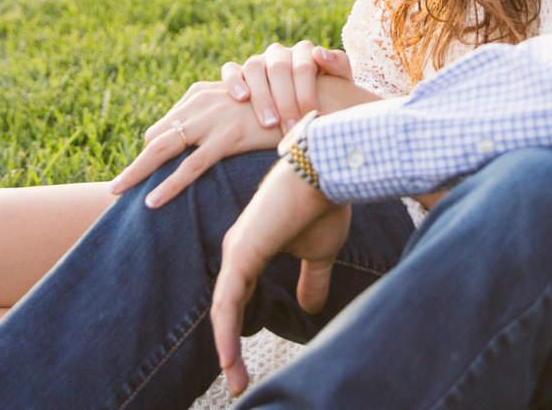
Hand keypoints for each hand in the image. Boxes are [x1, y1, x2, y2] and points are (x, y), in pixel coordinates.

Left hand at [110, 82, 282, 206]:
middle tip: (116, 185)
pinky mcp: (228, 137)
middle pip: (158, 136)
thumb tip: (219, 140)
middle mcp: (204, 101)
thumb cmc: (285, 106)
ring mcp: (213, 119)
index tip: (146, 167)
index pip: (169, 122)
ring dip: (137, 172)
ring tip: (117, 191)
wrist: (314, 98)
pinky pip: (191, 167)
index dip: (157, 146)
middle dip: (137, 162)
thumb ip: (228, 118)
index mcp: (206, 93)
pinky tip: (151, 202)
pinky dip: (168, 186)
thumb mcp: (249, 108)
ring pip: (163, 149)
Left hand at [210, 161, 349, 398]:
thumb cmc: (324, 204)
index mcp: (250, 250)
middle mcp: (237, 251)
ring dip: (226, 348)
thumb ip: (312, 280)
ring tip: (235, 379)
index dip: (237, 333)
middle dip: (229, 348)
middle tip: (238, 382)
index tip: (245, 365)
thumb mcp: (320, 253)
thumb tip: (311, 310)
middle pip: (226, 309)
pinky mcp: (242, 252)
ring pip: (223, 310)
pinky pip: (228, 302)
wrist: (328, 170)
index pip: (237, 300)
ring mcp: (236, 251)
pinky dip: (226, 332)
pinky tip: (228, 356)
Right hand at [221, 40, 355, 130]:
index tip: (310, 117)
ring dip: (261, 95)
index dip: (306, 93)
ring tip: (269, 122)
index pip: (304, 66)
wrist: (312, 104)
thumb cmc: (328, 95)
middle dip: (285, 100)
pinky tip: (242, 98)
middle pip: (279, 68)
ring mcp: (259, 61)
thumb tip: (319, 53)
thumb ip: (337, 64)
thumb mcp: (341, 82)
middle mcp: (280, 53)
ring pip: (254, 67)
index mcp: (304, 52)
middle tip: (290, 127)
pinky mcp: (239, 72)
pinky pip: (230, 70)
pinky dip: (234, 81)